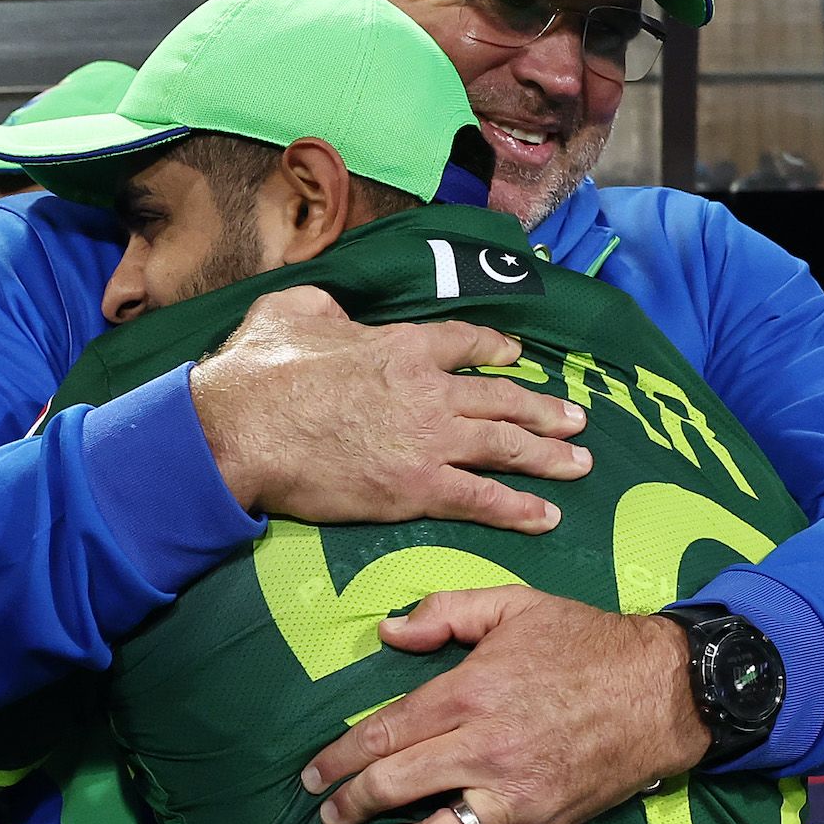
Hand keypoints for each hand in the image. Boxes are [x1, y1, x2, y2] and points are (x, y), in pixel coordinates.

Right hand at [189, 285, 589, 532]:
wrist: (242, 431)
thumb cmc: (257, 374)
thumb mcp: (290, 312)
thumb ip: (323, 307)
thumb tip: (330, 308)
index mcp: (400, 345)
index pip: (464, 343)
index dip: (494, 350)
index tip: (515, 356)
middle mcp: (428, 390)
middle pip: (501, 397)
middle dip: (544, 409)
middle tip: (576, 419)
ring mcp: (429, 439)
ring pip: (505, 445)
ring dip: (548, 455)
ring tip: (580, 462)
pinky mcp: (418, 487)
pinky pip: (483, 498)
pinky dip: (518, 508)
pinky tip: (546, 516)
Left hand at [303, 590, 709, 823]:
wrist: (665, 691)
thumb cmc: (587, 642)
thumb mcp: (515, 605)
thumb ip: (447, 612)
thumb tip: (389, 633)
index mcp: (469, 695)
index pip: (383, 735)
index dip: (337, 760)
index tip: (312, 775)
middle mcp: (485, 751)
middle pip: (394, 787)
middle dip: (350, 803)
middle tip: (325, 813)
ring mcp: (514, 795)